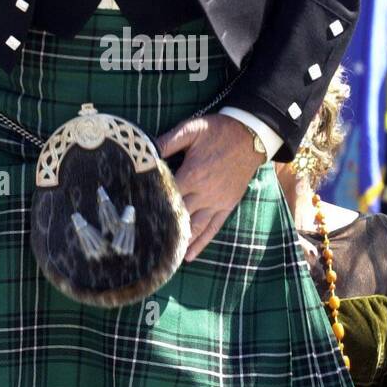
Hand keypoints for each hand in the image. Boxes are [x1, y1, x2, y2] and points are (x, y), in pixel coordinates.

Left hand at [155, 114, 264, 261]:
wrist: (250, 135)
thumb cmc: (218, 131)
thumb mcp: (191, 129)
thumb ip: (168, 141)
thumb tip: (145, 149)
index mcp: (192, 174)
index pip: (167, 195)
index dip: (151, 205)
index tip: (135, 216)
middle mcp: (204, 193)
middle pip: (179, 215)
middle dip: (162, 228)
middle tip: (142, 243)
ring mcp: (217, 202)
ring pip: (195, 227)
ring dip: (180, 242)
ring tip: (164, 257)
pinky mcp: (227, 206)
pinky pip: (213, 228)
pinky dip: (201, 242)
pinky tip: (189, 255)